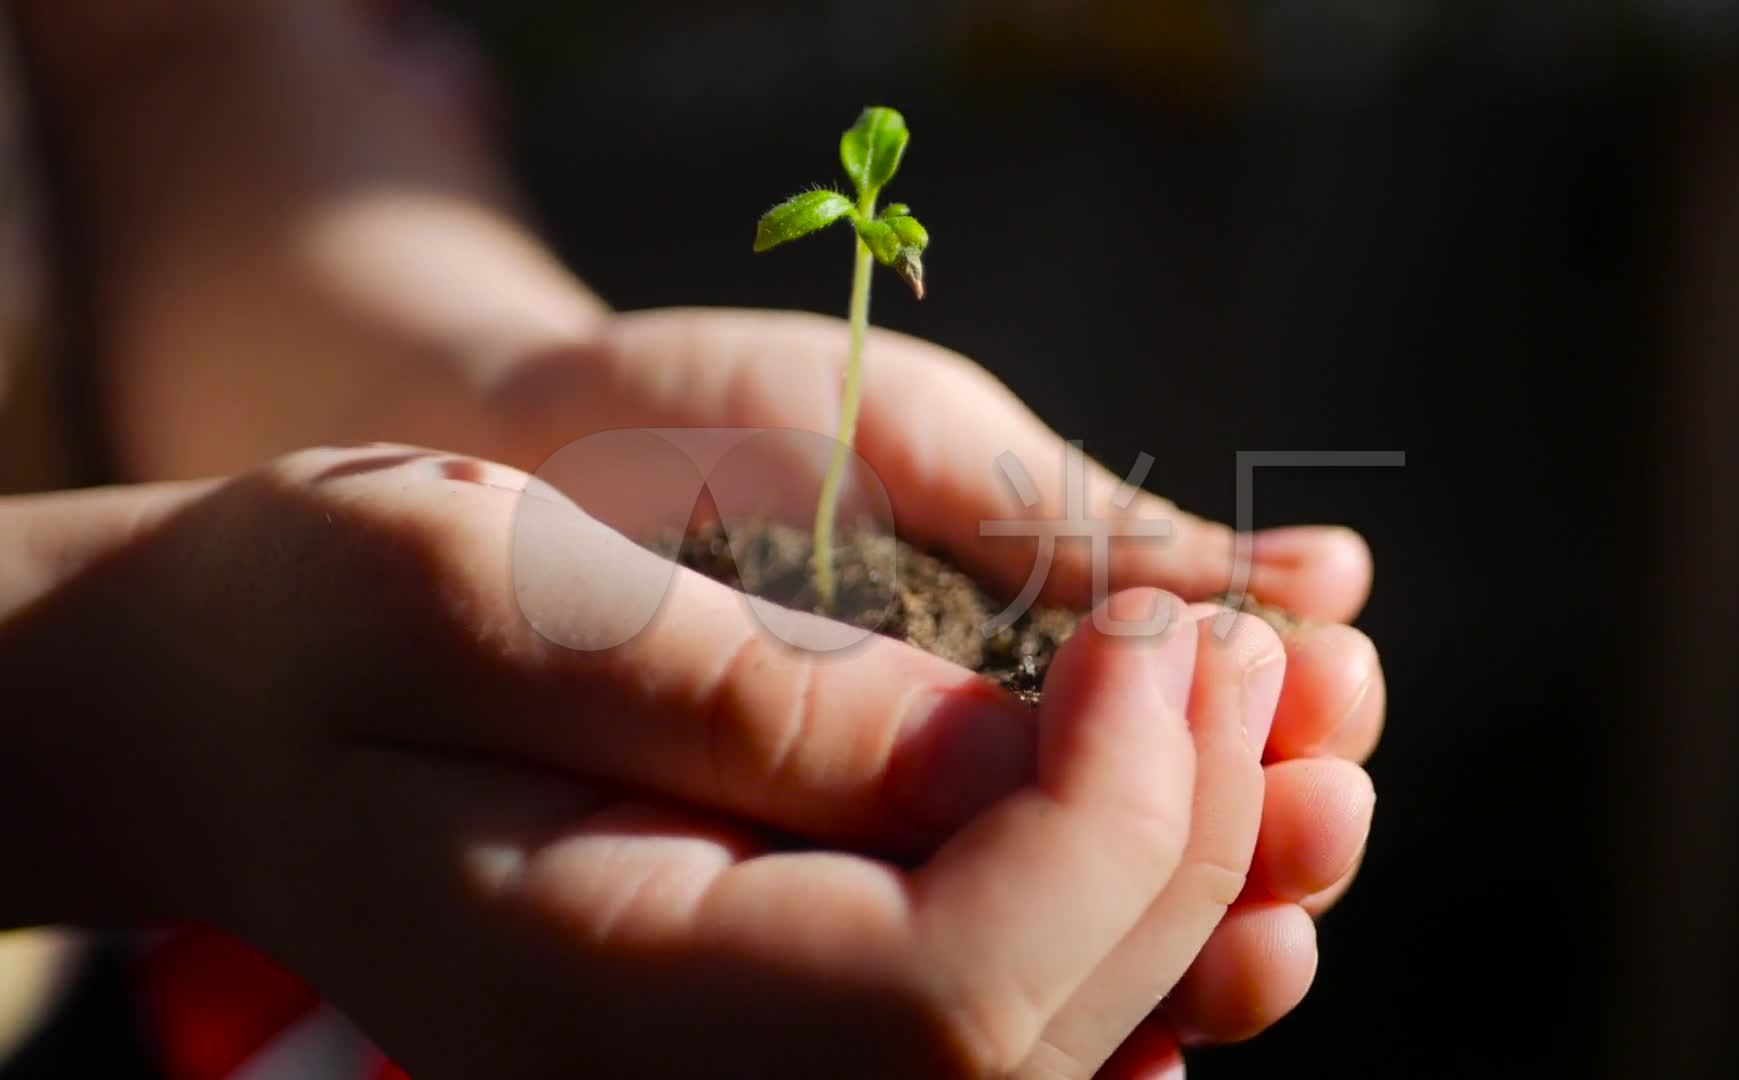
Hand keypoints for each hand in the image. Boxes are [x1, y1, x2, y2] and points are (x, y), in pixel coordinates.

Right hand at [3, 444, 1369, 1076]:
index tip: (1169, 629)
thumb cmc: (316, 617)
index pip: (953, 999)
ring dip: (1192, 881)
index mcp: (598, 997)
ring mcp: (733, 1069)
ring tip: (1245, 701)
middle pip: (1035, 1042)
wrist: (225, 701)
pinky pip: (994, 1013)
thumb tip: (1005, 757)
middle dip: (1191, 840)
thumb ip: (733, 693)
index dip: (1119, 822)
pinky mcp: (774, 1014)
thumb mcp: (477, 584)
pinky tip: (1156, 783)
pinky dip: (1121, 902)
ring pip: (1047, 1050)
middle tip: (1248, 644)